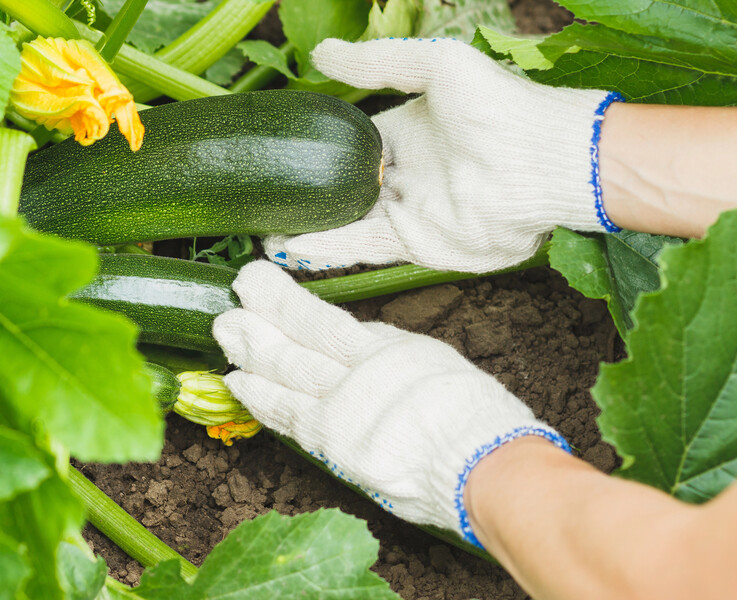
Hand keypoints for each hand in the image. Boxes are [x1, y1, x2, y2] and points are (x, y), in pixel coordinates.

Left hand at [213, 261, 569, 545]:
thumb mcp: (434, 365)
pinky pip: (292, 422)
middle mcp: (359, 380)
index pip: (322, 323)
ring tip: (225, 336)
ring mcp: (344, 416)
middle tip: (228, 303)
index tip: (258, 285)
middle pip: (297, 348)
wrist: (486, 468)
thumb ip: (390, 353)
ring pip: (287, 381)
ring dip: (252, 359)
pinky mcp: (339, 451)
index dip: (285, 304)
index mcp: (387, 353)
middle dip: (260, 325)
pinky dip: (265, 403)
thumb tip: (357, 344)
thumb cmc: (477, 419)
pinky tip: (240, 386)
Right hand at [265, 37, 620, 273]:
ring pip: (347, 224)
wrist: (542, 161)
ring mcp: (411, 213)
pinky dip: (328, 251)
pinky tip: (291, 250)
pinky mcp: (419, 245)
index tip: (281, 154)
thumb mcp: (435, 66)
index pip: (351, 144)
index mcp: (408, 132)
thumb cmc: (498, 106)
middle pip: (344, 190)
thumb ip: (378, 63)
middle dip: (307, 199)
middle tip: (263, 202)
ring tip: (264, 234)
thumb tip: (320, 54)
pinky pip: (363, 249)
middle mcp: (406, 175)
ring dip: (308, 230)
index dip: (317, 151)